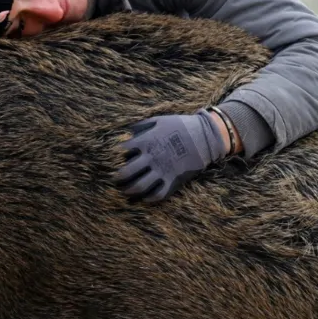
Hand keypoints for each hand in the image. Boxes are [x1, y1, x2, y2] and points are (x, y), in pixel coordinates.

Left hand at [112, 109, 227, 202]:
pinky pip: (157, 194)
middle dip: (117, 178)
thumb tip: (126, 132)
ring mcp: (162, 170)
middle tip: (114, 179)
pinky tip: (143, 197)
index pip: (122, 151)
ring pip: (139, 186)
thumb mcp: (159, 120)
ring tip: (124, 190)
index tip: (112, 157)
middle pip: (126, 173)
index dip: (114, 155)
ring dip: (128, 190)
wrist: (205, 136)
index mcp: (146, 141)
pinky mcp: (173, 180)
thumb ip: (141, 126)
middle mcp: (152, 157)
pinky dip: (148, 198)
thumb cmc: (180, 126)